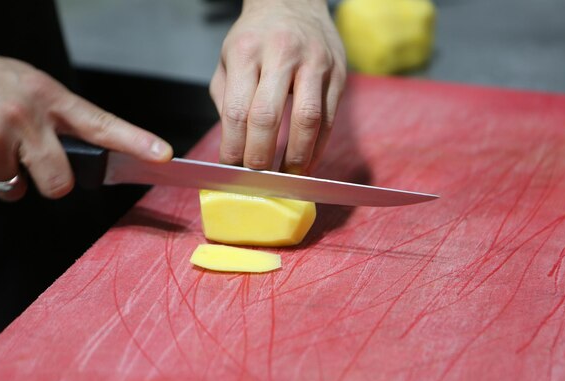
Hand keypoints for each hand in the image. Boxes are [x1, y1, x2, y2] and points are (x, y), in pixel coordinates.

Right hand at [0, 55, 172, 201]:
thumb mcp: (33, 88)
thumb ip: (60, 118)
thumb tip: (90, 152)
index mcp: (51, 97)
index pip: (102, 125)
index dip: (136, 142)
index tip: (163, 155)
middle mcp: (28, 115)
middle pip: (61, 182)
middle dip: (51, 181)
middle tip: (35, 162)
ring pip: (18, 188)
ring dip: (10, 178)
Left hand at [210, 0, 345, 174]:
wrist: (294, 2)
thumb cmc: (256, 36)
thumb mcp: (228, 57)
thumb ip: (226, 98)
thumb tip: (232, 145)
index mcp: (246, 52)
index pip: (237, 111)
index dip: (233, 147)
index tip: (231, 169)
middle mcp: (281, 55)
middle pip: (268, 117)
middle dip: (260, 156)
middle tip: (256, 180)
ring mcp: (314, 63)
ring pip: (307, 120)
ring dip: (295, 157)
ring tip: (286, 178)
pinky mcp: (338, 74)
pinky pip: (330, 119)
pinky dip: (318, 148)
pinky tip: (307, 163)